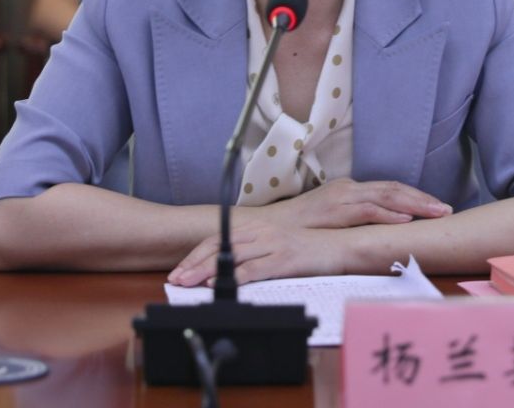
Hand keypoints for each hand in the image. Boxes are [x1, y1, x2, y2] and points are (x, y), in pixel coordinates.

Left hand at [169, 223, 351, 286]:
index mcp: (258, 228)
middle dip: (193, 263)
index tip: (180, 269)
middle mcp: (262, 232)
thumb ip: (254, 253)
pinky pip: (254, 269)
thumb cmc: (308, 249)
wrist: (338, 246)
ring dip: (205, 271)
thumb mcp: (276, 245)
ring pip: (231, 256)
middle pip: (219, 245)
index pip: (218, 238)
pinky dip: (234, 277)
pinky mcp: (283, 260)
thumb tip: (228, 269)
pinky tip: (220, 285)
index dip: (196, 254)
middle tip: (175, 278)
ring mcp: (272, 245)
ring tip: (187, 282)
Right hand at [240, 178, 451, 229]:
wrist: (270, 229)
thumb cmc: (300, 228)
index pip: (390, 189)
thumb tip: (381, 231)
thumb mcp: (333, 221)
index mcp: (350, 190)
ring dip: (414, 205)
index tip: (437, 206)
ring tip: (437, 212)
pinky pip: (366, 211)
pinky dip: (388, 214)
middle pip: (394, 189)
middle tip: (447, 209)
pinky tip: (406, 220)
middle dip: (423, 198)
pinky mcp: (334, 210)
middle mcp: (349, 189)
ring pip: (386, 196)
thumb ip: (355, 221)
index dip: (415, 197)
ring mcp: (341, 197)